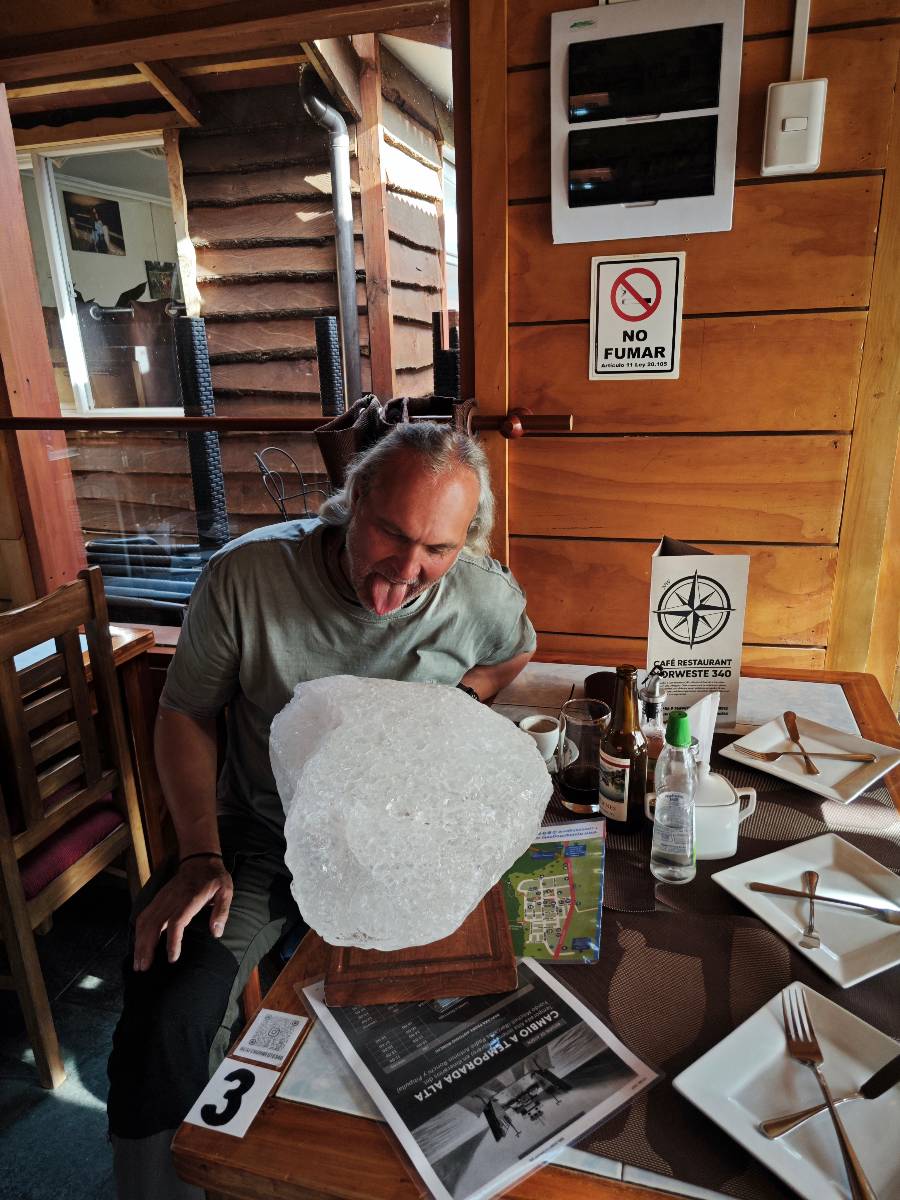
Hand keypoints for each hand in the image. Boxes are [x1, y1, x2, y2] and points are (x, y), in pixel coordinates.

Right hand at [133, 857, 233, 971]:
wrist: (200, 860)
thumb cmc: (214, 879)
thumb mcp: (226, 891)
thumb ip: (222, 911)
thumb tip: (217, 932)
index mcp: (190, 898)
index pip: (177, 921)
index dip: (172, 941)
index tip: (172, 958)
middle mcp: (172, 899)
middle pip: (155, 924)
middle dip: (147, 947)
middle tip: (144, 969)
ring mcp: (162, 898)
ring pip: (145, 921)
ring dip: (139, 942)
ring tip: (138, 963)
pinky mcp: (157, 899)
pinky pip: (143, 916)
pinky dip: (138, 932)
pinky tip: (137, 946)